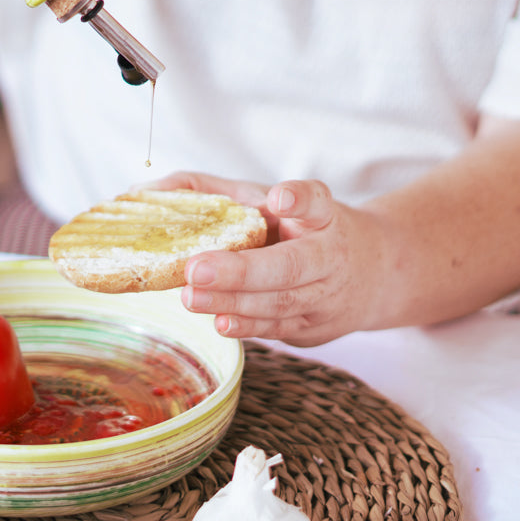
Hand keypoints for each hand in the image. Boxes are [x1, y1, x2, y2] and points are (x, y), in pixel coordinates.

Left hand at [147, 171, 389, 346]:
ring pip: (279, 304)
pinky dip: (249, 327)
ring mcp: (326, 298)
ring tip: (191, 296)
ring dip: (233, 303)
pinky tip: (220, 321)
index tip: (278, 198)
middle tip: (197, 268)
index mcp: (324, 217)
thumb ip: (214, 192)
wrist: (372, 274)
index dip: (299, 200)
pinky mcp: (314, 329)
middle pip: (289, 267)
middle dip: (241, 272)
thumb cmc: (302, 229)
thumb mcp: (269, 200)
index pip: (317, 202)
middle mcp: (330, 257)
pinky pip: (279, 328)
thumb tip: (147, 191)